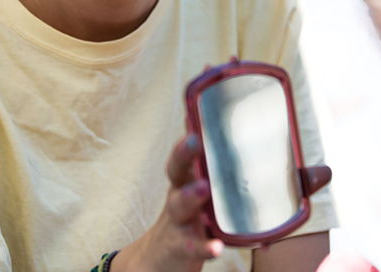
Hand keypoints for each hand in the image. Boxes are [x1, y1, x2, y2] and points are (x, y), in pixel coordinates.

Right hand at [112, 135, 223, 271]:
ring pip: (180, 206)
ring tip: (204, 187)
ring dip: (190, 195)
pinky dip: (205, 247)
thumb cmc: (185, 219)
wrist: (157, 260)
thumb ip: (204, 169)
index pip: (181, 156)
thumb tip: (223, 138)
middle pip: (176, 172)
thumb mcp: (191, 193)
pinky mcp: (182, 248)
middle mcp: (178, 198)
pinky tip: (217, 247)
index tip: (193, 122)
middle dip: (183, 155)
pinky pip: (192, 246)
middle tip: (194, 141)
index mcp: (183, 182)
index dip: (185, 141)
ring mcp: (178, 222)